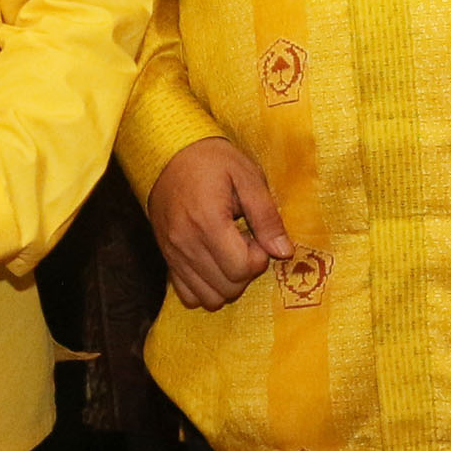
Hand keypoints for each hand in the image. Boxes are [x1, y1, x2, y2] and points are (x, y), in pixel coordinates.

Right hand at [146, 137, 290, 310]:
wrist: (167, 153)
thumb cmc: (211, 160)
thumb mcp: (247, 176)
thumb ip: (267, 216)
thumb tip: (284, 252)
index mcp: (207, 222)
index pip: (241, 268)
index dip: (258, 257)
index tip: (256, 235)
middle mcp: (186, 244)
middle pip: (227, 287)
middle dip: (246, 270)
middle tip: (246, 242)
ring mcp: (173, 254)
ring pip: (209, 298)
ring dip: (229, 282)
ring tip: (231, 252)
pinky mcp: (167, 258)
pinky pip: (188, 295)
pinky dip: (207, 287)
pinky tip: (215, 262)